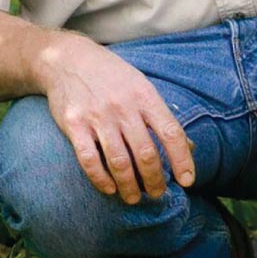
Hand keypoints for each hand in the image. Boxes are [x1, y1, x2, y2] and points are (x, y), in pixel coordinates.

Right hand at [33, 34, 195, 204]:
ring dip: (129, 186)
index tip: (187, 181)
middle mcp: (123, 106)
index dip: (182, 160)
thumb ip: (161, 116)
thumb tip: (188, 147)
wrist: (68, 59)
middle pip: (146, 153)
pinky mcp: (75, 124)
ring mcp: (98, 116)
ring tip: (134, 198)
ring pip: (119, 162)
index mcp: (145, 96)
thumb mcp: (141, 86)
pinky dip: (101, 179)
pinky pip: (90, 160)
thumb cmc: (111, 76)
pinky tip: (109, 188)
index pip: (171, 133)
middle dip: (154, 180)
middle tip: (157, 194)